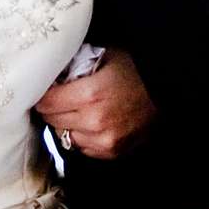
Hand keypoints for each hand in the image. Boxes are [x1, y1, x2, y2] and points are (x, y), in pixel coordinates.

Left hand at [33, 48, 155, 158]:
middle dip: (52, 108)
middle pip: (52, 120)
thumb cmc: (135, 71)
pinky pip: (82, 148)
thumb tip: (50, 69)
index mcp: (89, 94)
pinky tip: (90, 123)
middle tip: (58, 98)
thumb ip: (76, 64)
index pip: (46, 103)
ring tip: (76, 110)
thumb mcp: (105, 56)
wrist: (166, 93)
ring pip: (64, 137)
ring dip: (65, 124)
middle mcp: (94, 121)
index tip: (43, 90)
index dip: (42, 95)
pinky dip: (82, 136)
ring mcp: (104, 140)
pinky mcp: (112, 151)